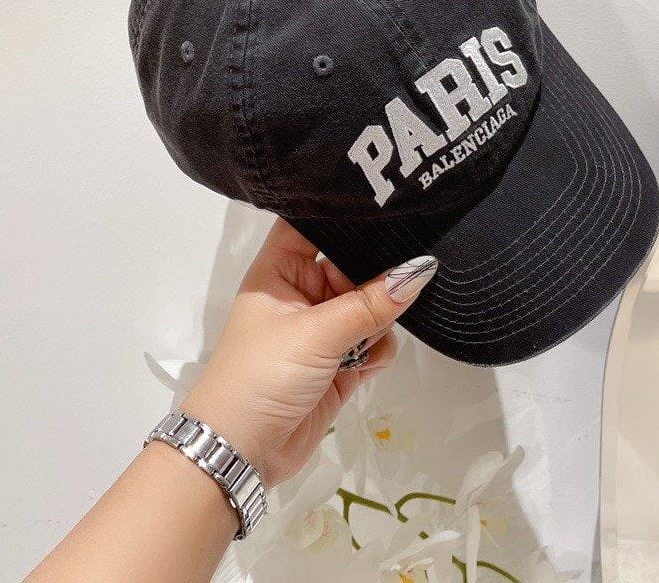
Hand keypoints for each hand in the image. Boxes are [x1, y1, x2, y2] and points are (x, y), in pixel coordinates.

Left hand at [179, 218, 437, 487]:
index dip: (343, 214)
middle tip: (410, 272)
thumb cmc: (262, 376)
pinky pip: (372, 342)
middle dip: (377, 274)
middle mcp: (300, 294)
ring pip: (368, 305)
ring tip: (374, 334)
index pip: (312, 224)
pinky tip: (368, 363)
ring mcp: (320, 330)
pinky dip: (377, 350)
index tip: (388, 204)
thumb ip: (370, 304)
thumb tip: (420, 269)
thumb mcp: (315, 334)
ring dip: (379, 319)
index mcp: (279, 270)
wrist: (239, 454)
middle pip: (350, 265)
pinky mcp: (337, 365)